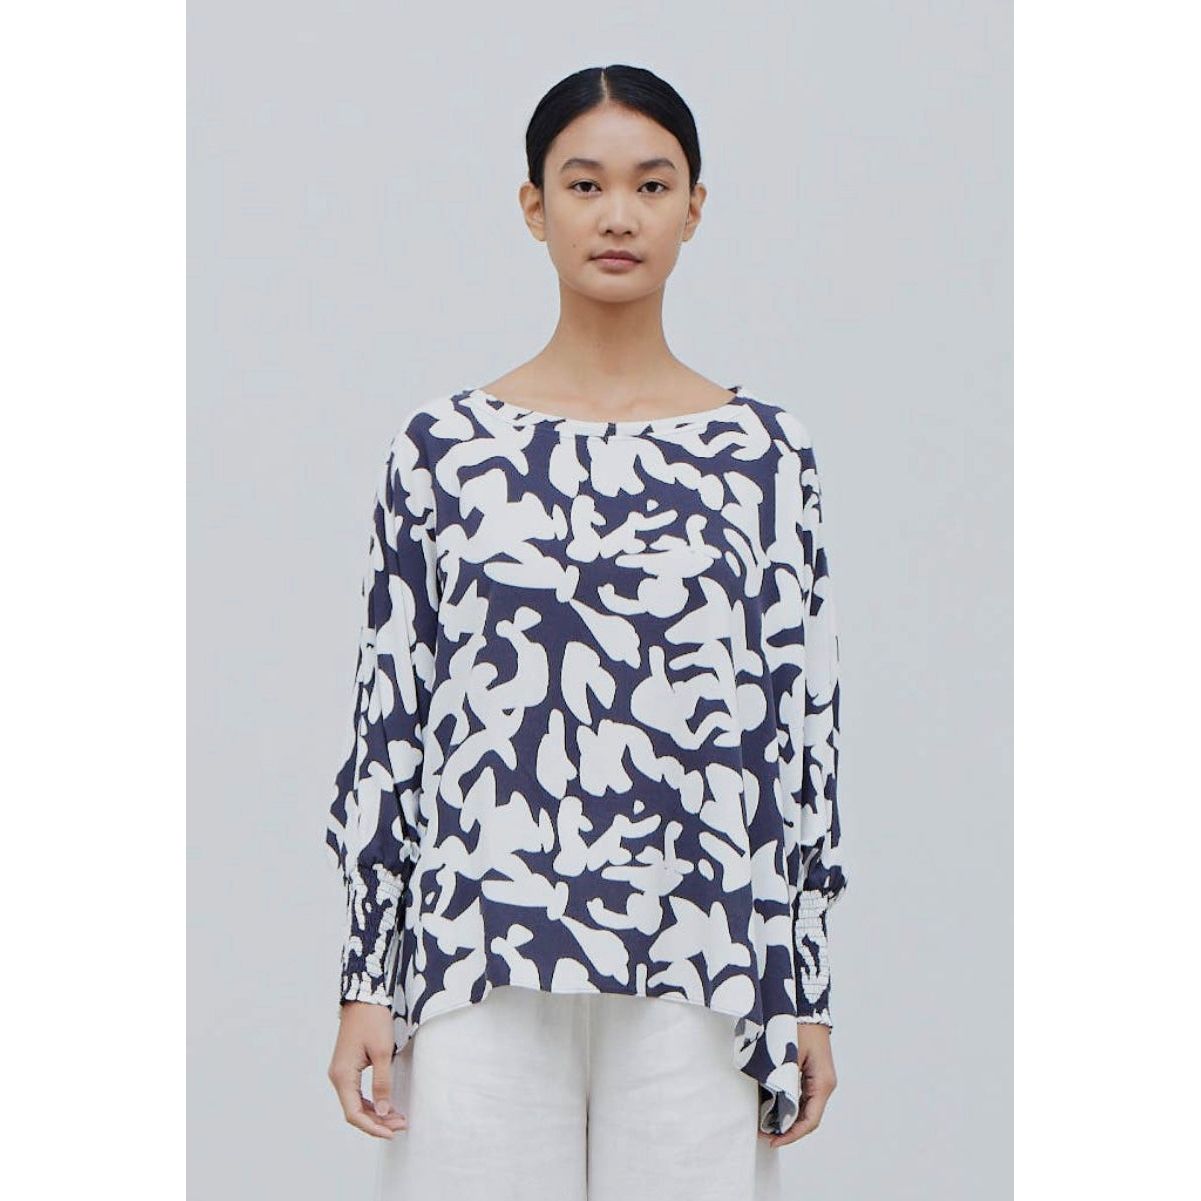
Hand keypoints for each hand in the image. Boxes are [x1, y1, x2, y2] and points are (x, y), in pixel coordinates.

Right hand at [327, 1000, 408, 1138]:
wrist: (364, 998)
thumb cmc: (372, 1020)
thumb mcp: (382, 1052)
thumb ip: (382, 1083)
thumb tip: (382, 1110)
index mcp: (342, 1076)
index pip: (353, 1113)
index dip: (372, 1127)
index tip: (391, 1132)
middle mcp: (338, 1077)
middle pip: (354, 1111)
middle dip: (377, 1122)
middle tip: (401, 1124)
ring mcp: (341, 1073)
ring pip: (356, 1103)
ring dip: (375, 1113)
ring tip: (397, 1117)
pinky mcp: (347, 1067)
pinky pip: (357, 1092)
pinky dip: (371, 1101)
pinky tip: (385, 1104)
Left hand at [759, 1023, 837, 1147]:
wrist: (805, 1004)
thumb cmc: (798, 1026)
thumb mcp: (788, 1057)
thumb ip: (782, 1082)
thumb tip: (772, 1106)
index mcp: (822, 1083)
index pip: (809, 1120)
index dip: (791, 1135)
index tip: (773, 1141)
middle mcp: (823, 1085)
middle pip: (807, 1118)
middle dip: (786, 1129)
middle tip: (763, 1134)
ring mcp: (818, 1080)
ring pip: (803, 1108)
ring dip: (786, 1117)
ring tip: (764, 1123)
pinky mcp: (810, 1073)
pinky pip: (800, 1096)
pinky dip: (786, 1104)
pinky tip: (770, 1105)